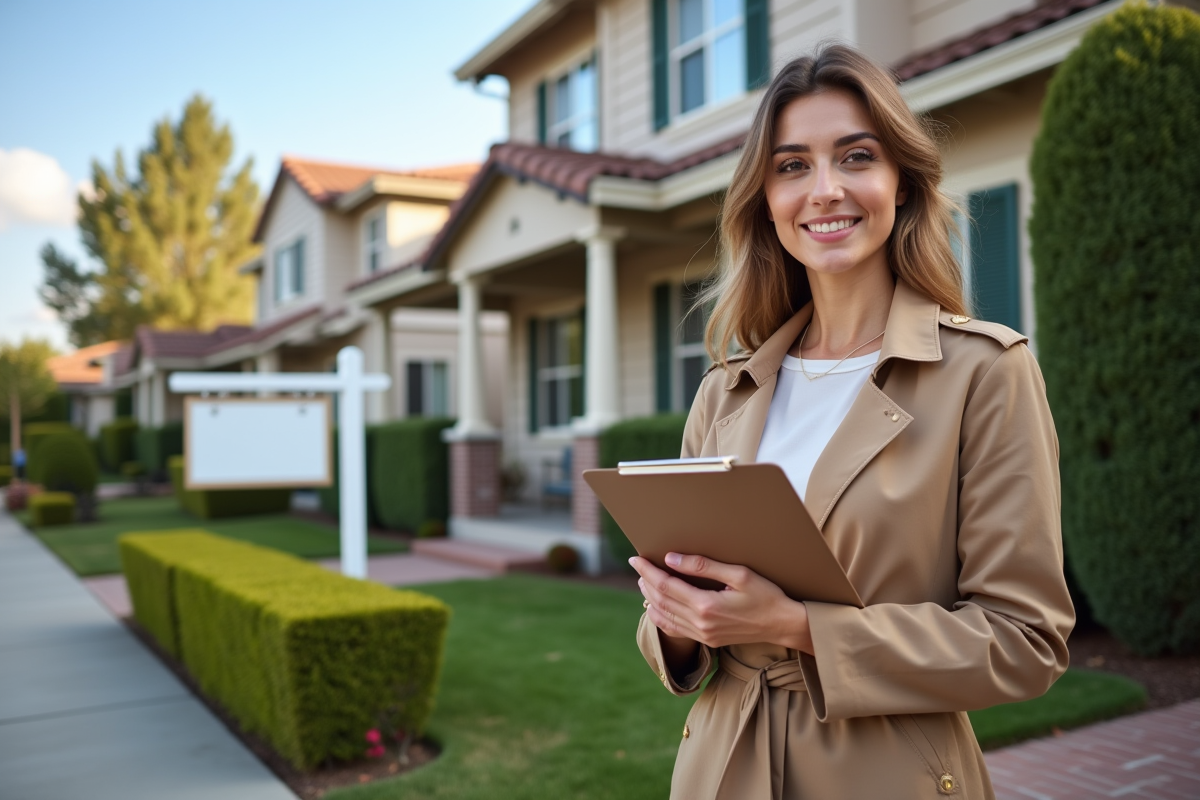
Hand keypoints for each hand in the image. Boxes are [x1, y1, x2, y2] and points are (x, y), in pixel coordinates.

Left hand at [630, 553, 813, 654]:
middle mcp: (701, 624)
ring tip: (643, 581)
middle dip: (646, 581)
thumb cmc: (766, 595)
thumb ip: (703, 566)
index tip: (636, 558)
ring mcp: (703, 635)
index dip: (648, 571)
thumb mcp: (739, 574)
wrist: (783, 625)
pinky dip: (660, 618)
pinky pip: (675, 630)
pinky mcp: (708, 640)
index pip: (666, 586)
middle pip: (661, 600)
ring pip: (664, 616)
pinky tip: (655, 607)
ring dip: (650, 598)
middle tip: (636, 565)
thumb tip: (672, 559)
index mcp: (706, 606)